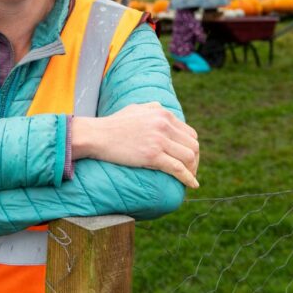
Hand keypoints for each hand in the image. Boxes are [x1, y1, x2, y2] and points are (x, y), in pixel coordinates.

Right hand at [72, 102, 199, 187]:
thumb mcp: (135, 108)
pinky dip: (188, 178)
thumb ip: (151, 107)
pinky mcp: (152, 156)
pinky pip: (178, 169)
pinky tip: (192, 185)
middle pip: (193, 145)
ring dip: (192, 170)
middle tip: (190, 170)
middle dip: (195, 160)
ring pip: (189, 157)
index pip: (189, 133)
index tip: (188, 158)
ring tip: (189, 178)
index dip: (191, 148)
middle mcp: (164, 125)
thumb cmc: (113, 124)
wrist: (97, 135)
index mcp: (162, 114)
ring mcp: (159, 140)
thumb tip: (160, 107)